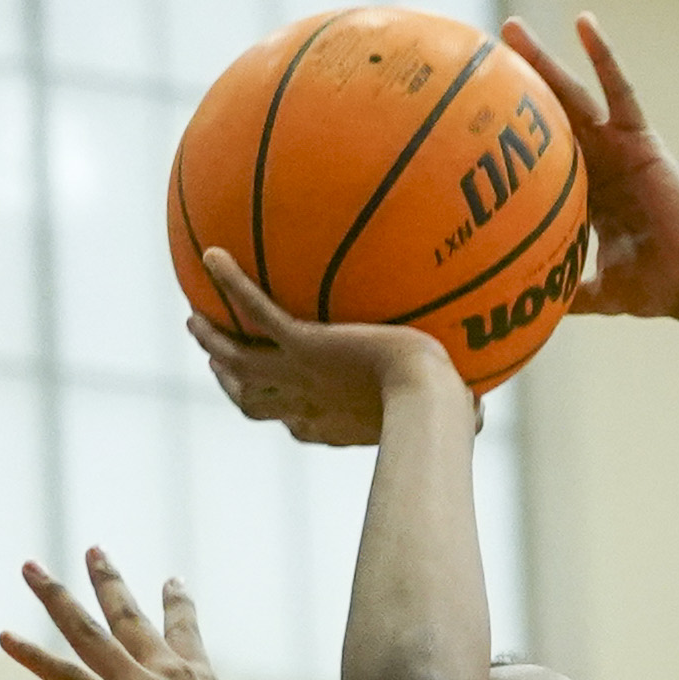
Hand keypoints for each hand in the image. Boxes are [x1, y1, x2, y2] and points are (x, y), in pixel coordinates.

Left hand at [1, 555, 276, 679]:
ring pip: (88, 632)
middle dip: (109, 580)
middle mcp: (168, 673)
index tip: (172, 579)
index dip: (177, 604)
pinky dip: (33, 657)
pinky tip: (5, 638)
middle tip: (94, 550)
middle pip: (129, 616)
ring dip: (57, 598)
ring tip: (30, 568)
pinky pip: (67, 678)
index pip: (185, 631)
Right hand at [188, 255, 464, 442]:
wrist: (425, 398)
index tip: (275, 401)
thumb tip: (484, 413)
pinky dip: (231, 283)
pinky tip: (213, 254)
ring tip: (194, 319)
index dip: (279, 413)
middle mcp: (306, 404)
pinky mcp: (300, 344)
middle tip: (216, 361)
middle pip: (253, 400)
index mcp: (332, 424)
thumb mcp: (445, 412)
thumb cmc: (444, 413)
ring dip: (214, 342)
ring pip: (239, 362)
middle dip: (231, 382)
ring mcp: (298, 373)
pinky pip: (255, 308)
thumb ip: (455, 410)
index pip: (295, 425)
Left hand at [503, 13, 678, 321]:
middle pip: (546, 117)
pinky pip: (619, 90)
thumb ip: (564, 295)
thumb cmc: (653, 289)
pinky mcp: (640, 137)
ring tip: (511, 28)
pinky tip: (584, 23)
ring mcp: (616, 146)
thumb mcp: (596, 293)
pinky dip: (603, 56)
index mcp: (581, 194)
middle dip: (514, 88)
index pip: (536, 158)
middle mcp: (595, 163)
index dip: (506, 138)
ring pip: (572, 95)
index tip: (465, 118)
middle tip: (476, 54)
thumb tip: (519, 321)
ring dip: (543, 61)